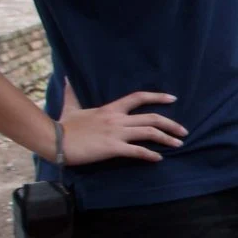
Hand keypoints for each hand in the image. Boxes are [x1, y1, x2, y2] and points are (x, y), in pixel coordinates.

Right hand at [59, 91, 186, 163]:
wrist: (54, 140)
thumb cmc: (63, 126)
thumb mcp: (70, 107)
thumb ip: (72, 93)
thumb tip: (65, 77)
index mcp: (110, 109)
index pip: (138, 97)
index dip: (157, 97)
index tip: (173, 98)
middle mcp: (117, 119)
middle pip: (151, 118)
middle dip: (171, 124)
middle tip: (184, 131)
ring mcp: (116, 133)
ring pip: (148, 133)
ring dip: (166, 138)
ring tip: (178, 144)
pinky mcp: (112, 148)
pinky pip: (137, 151)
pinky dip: (150, 155)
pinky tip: (158, 159)